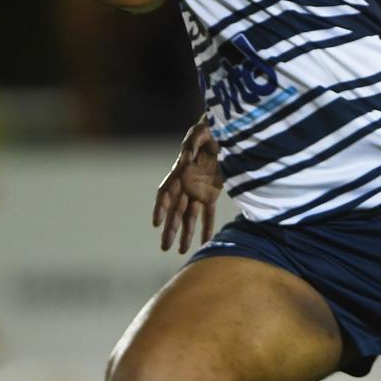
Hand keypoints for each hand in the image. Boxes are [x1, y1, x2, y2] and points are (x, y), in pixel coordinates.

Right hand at [153, 120, 222, 253]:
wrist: (224, 133)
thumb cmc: (209, 130)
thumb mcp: (201, 132)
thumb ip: (192, 143)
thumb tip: (185, 157)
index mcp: (179, 171)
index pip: (166, 192)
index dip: (160, 208)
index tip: (157, 223)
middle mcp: (185, 184)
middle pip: (175, 210)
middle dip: (169, 229)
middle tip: (164, 247)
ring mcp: (197, 191)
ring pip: (189, 216)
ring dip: (185, 233)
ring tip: (180, 251)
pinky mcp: (211, 194)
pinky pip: (208, 214)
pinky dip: (207, 228)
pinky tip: (205, 243)